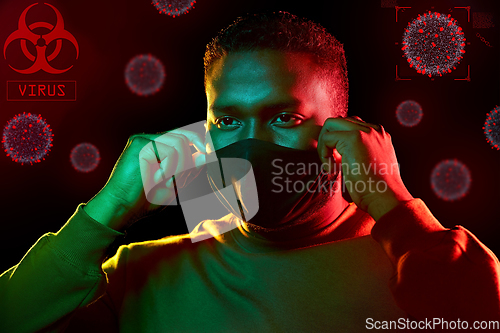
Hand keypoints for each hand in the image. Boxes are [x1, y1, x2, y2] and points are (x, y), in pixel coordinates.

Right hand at [85, 128, 205, 230]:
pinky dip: (169, 168)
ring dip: (179, 166)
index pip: (183, 135)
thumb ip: (189, 169)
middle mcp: (150, 139)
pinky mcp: (140, 144)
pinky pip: (170, 151)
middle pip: (184, 136)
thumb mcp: (174, 184)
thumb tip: (207, 154)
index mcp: (156, 146)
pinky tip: (157, 178)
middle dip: (191, 158)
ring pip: (180, 143)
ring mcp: (143, 139)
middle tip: (184, 176)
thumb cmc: (145, 200)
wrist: (121, 208)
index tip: (210, 151)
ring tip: (166, 181)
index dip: (199, 139)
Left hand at [317, 116, 412, 220]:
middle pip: (338, 121)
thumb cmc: (376, 189)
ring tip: (331, 165)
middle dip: (328, 140)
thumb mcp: (371, 165)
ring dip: (324, 144)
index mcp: (379, 135)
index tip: (340, 163)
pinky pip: (326, 137)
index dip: (338, 143)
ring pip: (330, 124)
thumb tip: (340, 153)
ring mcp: (365, 131)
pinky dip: (323, 154)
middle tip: (331, 162)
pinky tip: (332, 169)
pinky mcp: (354, 138)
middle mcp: (374, 129)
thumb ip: (360, 153)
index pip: (349, 126)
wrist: (386, 198)